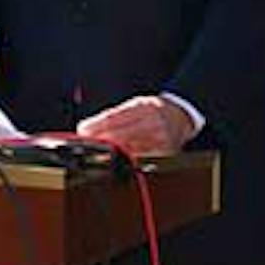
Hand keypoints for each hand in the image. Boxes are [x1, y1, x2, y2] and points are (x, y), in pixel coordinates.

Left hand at [75, 94, 194, 156]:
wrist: (182, 117)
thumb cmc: (154, 110)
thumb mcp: (136, 104)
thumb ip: (115, 115)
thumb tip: (90, 127)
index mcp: (145, 107)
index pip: (116, 117)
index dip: (97, 125)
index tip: (83, 130)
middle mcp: (154, 123)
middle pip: (121, 135)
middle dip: (100, 141)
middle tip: (85, 144)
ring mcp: (161, 139)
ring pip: (130, 149)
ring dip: (110, 152)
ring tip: (96, 152)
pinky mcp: (165, 153)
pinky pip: (141, 158)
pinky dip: (126, 159)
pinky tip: (115, 159)